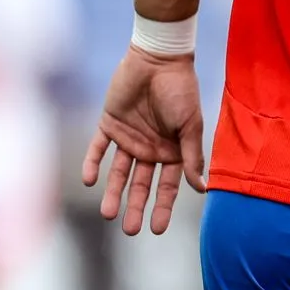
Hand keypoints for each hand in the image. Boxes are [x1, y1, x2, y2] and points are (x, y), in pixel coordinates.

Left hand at [81, 46, 207, 235]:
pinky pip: (98, 148)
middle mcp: (150, 148)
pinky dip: (92, 164)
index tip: (158, 229)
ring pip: (118, 172)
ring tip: (108, 214)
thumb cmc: (181, 90)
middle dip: (136, 207)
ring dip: (113, 192)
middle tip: (130, 230)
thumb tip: (201, 188)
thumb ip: (192, 155)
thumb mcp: (190, 124)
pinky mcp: (109, 125)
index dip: (164, 207)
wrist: (158, 59)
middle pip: (141, 184)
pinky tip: (88, 181)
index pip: (167, 185)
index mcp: (172, 150)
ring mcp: (129, 137)